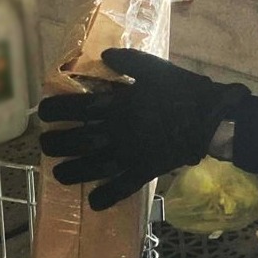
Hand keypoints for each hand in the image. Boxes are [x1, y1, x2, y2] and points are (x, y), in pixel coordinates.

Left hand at [38, 49, 250, 209]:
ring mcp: (133, 153)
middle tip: (46, 144)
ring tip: (59, 174)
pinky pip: (123, 187)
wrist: (213, 116)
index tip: (44, 112)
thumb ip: (128, 61)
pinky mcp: (146, 170)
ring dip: (72, 172)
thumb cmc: (184, 89)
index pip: (78, 106)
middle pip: (79, 140)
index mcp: (121, 103)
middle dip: (56, 143)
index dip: (56, 110)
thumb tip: (104, 55)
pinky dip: (106, 196)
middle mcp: (121, 130)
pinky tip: (93, 202)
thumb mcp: (156, 68)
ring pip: (94, 166)